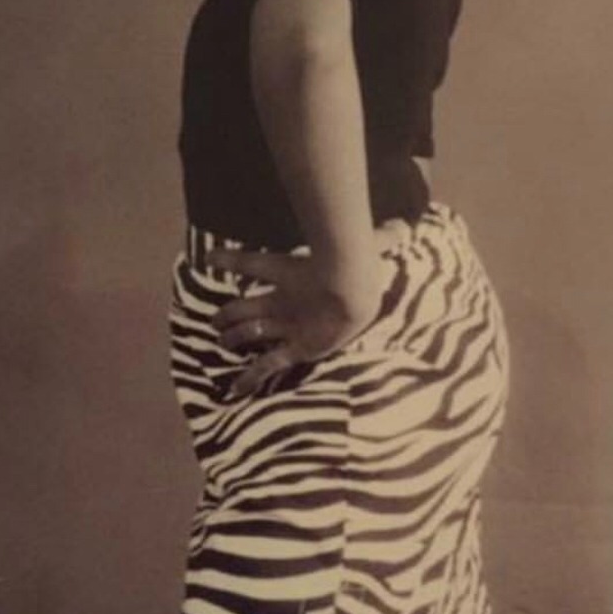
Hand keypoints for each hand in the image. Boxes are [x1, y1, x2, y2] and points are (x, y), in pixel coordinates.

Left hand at [207, 248, 384, 396]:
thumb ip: (384, 235)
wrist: (351, 288)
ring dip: (233, 337)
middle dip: (229, 313)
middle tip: (216, 319)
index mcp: (290, 272)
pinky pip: (267, 364)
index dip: (229, 260)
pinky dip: (250, 377)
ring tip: (222, 342)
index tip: (209, 259)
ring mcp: (286, 325)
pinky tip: (236, 389)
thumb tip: (404, 224)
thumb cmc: (356, 263)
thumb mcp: (369, 245)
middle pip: (246, 306)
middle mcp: (282, 299)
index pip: (251, 263)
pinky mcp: (295, 348)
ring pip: (250, 332)